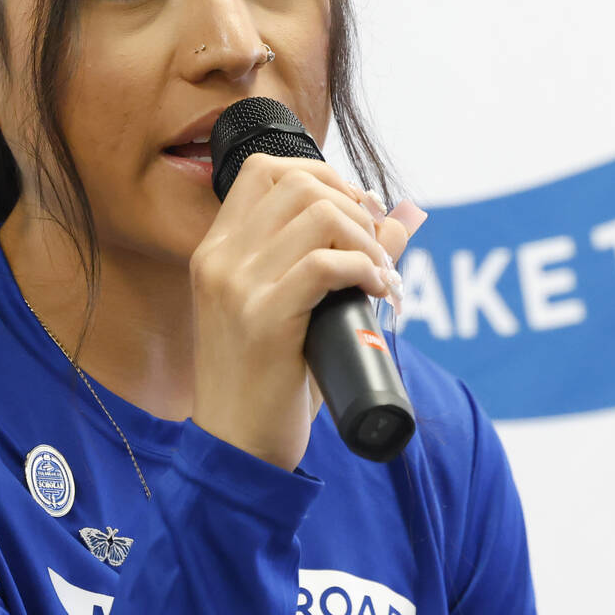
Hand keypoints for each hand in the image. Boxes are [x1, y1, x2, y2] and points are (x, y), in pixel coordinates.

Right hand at [189, 155, 421, 471]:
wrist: (236, 445)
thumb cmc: (266, 379)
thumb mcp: (289, 309)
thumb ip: (332, 259)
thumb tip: (398, 219)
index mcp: (216, 249)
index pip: (262, 169)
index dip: (319, 174)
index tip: (354, 211)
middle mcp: (220, 258)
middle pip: (298, 183)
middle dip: (352, 204)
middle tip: (375, 247)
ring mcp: (237, 286)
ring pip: (317, 216)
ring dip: (365, 238)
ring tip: (380, 272)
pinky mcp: (264, 319)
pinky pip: (326, 265)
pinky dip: (365, 268)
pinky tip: (378, 290)